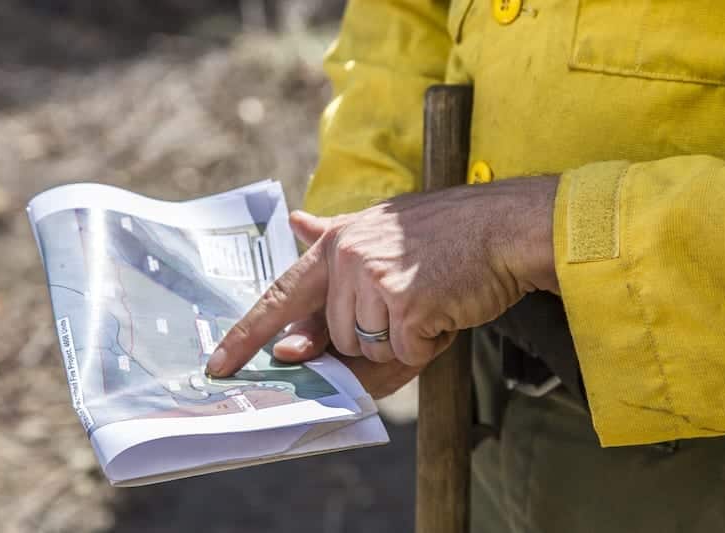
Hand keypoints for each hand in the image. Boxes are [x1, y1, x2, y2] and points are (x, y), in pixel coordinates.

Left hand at [207, 176, 558, 390]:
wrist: (504, 227)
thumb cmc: (447, 235)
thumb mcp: (382, 225)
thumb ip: (336, 234)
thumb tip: (294, 225)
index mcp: (337, 243)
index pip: (281, 295)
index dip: (248, 334)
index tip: (220, 365)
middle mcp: (347, 259)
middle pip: (337, 335)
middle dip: (372, 333)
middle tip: (410, 302)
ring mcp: (375, 281)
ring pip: (368, 348)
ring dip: (401, 338)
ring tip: (429, 300)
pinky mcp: (406, 304)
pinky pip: (404, 351)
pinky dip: (428, 342)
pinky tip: (445, 308)